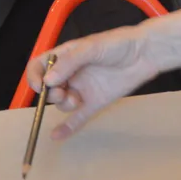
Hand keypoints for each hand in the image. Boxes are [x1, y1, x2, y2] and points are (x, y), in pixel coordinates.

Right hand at [26, 26, 158, 140]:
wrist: (146, 53)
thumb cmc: (119, 43)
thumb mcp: (92, 47)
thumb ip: (70, 62)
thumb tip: (48, 80)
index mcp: (66, 56)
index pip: (40, 66)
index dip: (34, 76)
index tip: (39, 86)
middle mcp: (72, 74)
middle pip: (49, 88)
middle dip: (50, 93)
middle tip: (62, 93)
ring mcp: (83, 89)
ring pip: (63, 103)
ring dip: (64, 104)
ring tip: (77, 100)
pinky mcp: (95, 102)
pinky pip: (78, 118)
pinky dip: (67, 127)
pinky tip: (57, 136)